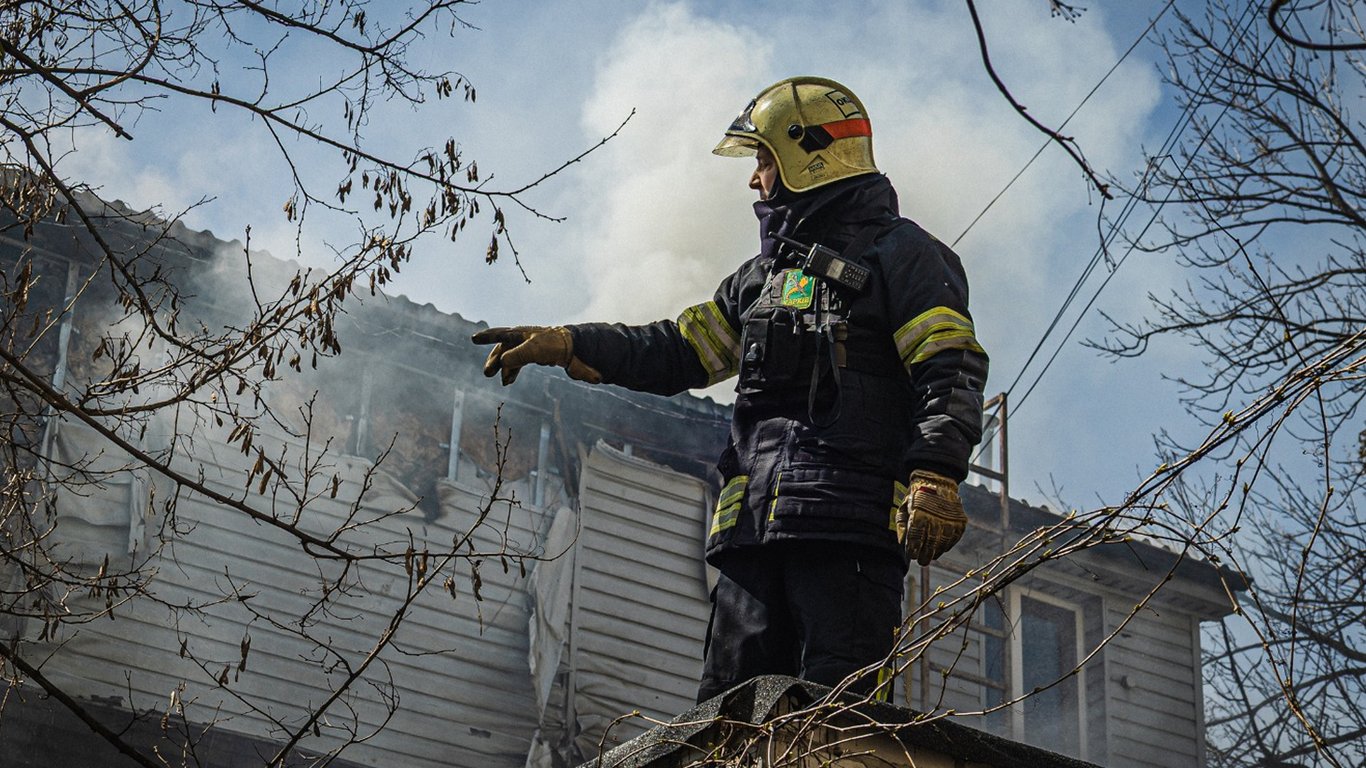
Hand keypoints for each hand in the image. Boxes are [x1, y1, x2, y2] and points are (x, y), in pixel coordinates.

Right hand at [471, 326, 600, 385]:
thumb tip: (502, 363)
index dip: (487, 337)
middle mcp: (524, 338)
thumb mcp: (533, 350)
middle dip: (494, 360)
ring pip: (511, 358)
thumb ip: (516, 356)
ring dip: (504, 369)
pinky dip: (513, 372)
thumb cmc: (554, 345)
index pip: (500, 334)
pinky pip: (520, 363)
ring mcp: (531, 347)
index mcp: (521, 333)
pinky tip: (509, 381)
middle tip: (487, 373)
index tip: (474, 339)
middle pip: (504, 348)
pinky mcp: (539, 356)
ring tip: (502, 381)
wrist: (576, 349)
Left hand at [896, 469, 966, 565]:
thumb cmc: (917, 495)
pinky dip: (948, 544)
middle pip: (930, 544)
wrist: (937, 480)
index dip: (913, 550)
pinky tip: (943, 548)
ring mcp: (949, 520)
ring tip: (932, 556)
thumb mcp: (905, 506)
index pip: (916, 539)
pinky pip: (955, 538)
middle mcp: (935, 518)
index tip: (912, 555)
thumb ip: (903, 524)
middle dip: (925, 555)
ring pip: (943, 543)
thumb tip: (902, 542)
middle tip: (922, 561)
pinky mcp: (960, 520)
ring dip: (937, 552)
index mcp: (919, 515)